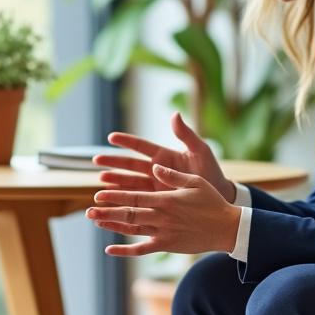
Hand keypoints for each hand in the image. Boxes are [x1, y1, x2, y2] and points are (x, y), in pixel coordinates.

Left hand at [88, 164, 240, 256]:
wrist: (227, 229)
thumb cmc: (212, 201)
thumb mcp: (194, 181)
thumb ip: (172, 175)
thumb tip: (155, 166)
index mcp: (166, 199)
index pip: (134, 197)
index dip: (115, 196)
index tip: (99, 194)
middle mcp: (161, 217)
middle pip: (128, 214)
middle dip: (107, 212)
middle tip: (89, 209)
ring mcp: (163, 233)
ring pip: (132, 230)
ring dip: (112, 226)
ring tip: (95, 222)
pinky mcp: (166, 245)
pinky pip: (142, 249)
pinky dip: (125, 250)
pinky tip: (109, 249)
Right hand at [95, 112, 235, 202]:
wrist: (218, 196)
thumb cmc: (210, 172)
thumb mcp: (200, 151)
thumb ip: (186, 134)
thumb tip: (174, 114)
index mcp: (164, 156)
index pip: (141, 146)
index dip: (126, 141)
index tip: (111, 137)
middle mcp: (156, 170)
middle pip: (130, 165)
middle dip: (113, 163)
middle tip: (96, 161)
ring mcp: (154, 186)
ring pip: (130, 182)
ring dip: (115, 181)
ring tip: (101, 181)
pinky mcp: (156, 200)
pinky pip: (136, 198)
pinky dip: (123, 198)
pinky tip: (112, 199)